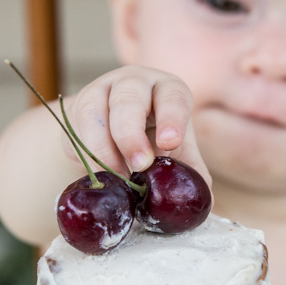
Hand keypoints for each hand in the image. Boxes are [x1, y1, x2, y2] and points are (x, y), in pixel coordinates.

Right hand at [63, 65, 210, 189]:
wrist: (115, 131)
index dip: (171, 119)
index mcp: (168, 90)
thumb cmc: (152, 137)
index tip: (170, 144)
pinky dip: (89, 152)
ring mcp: (104, 89)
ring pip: (97, 111)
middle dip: (131, 135)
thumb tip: (205, 201)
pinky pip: (80, 126)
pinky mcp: (81, 103)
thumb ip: (190, 171)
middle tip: (139, 165)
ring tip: (118, 177)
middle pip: (129, 100)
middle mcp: (136, 83)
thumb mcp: (175, 149)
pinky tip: (101, 172)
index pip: (172, 97)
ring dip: (105, 148)